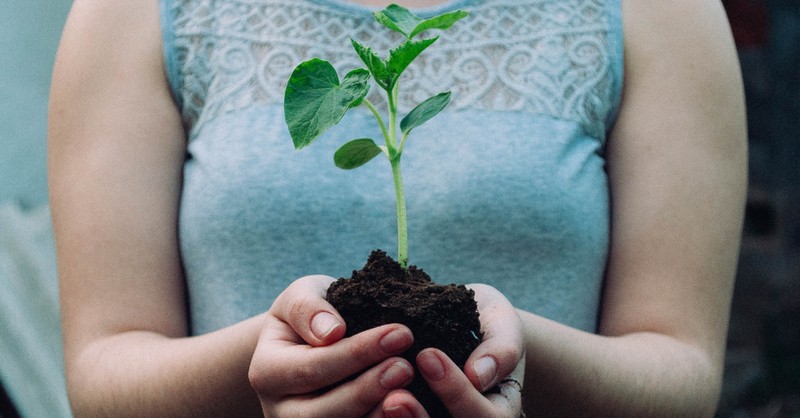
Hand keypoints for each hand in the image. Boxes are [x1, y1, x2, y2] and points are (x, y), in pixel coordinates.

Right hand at [248, 275, 415, 416]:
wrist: (311, 341)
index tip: (400, 333)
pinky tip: (407, 409)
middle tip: (406, 367)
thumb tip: (331, 331)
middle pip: (322, 412)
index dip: (357, 353)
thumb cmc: (310, 314)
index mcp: (266, 372)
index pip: (312, 368)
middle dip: (367, 390)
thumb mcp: (302, 296)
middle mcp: (280, 410)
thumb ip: (308, 308)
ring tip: (409, 391)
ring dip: (377, 414)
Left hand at [380, 284, 524, 417]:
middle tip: (395, 398)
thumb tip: (478, 376)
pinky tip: (363, 404)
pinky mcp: (413, 415)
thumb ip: (502, 348)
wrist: (465, 326)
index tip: (428, 355)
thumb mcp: (503, 325)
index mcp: (499, 411)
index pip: (484, 417)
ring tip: (382, 402)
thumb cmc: (487, 324)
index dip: (456, 393)